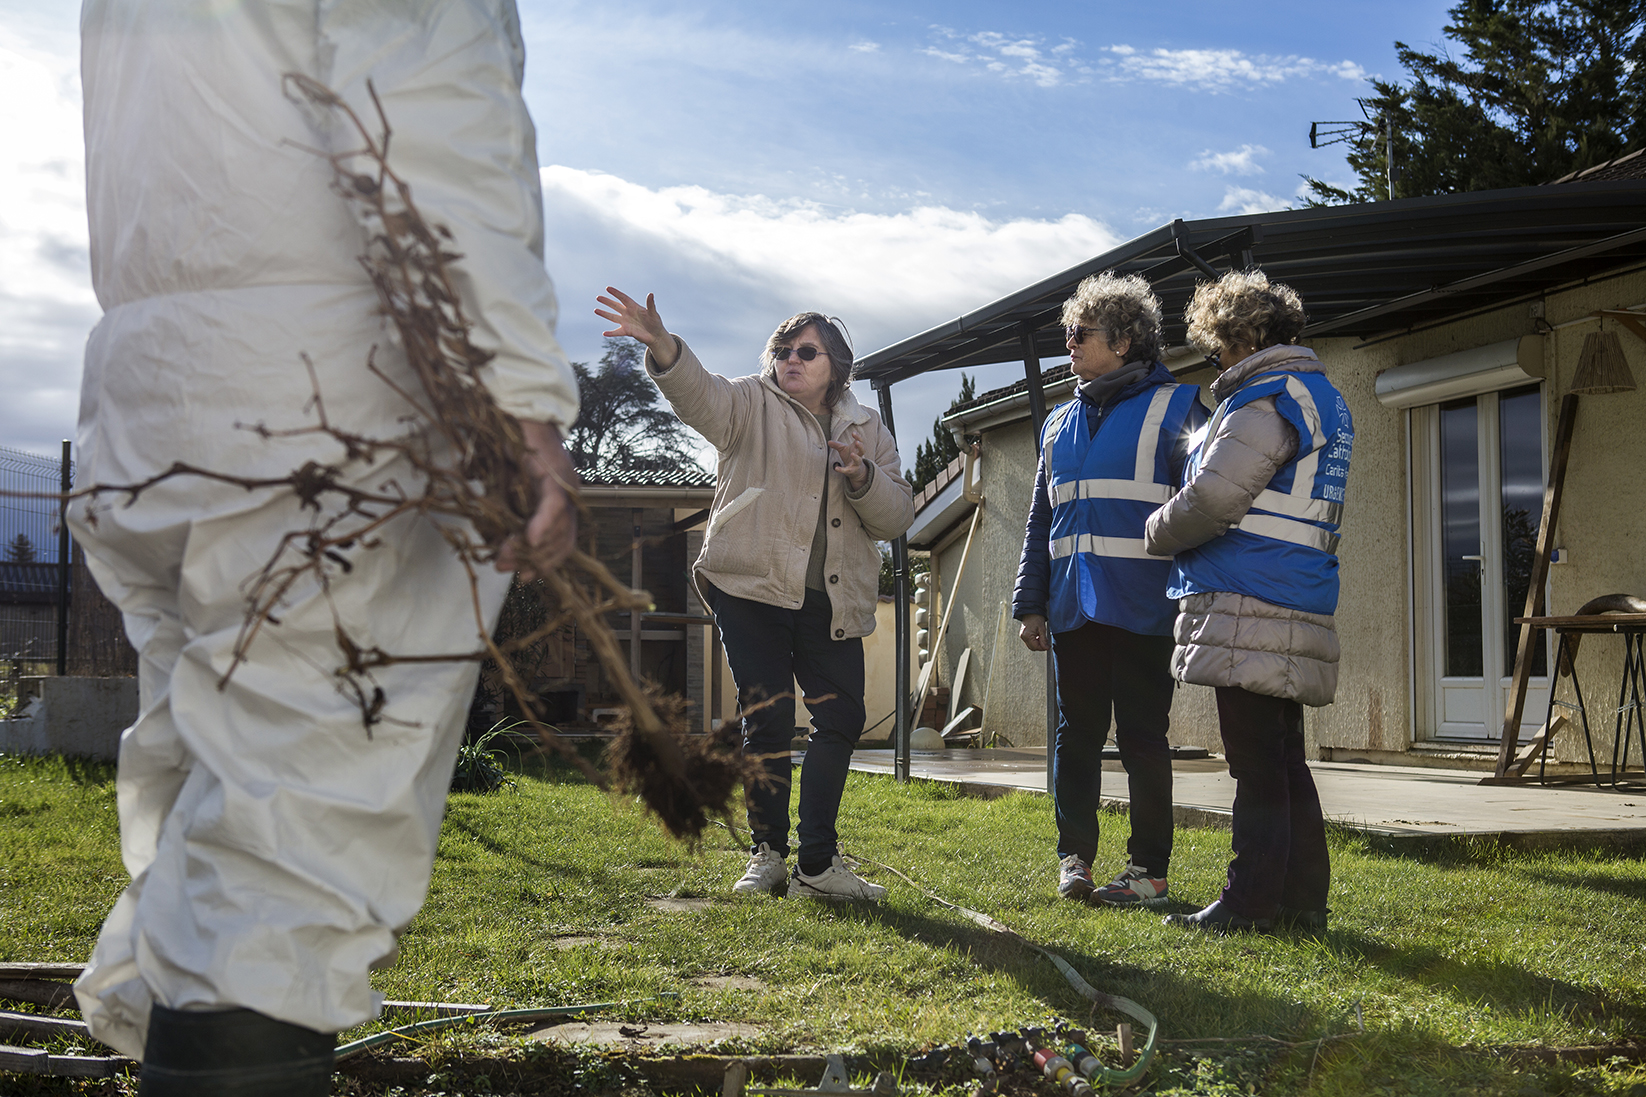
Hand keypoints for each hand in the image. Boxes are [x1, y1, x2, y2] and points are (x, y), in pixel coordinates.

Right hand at [495, 420, 577, 577]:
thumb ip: (504, 512)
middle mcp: (569, 494)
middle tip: (504, 569)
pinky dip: (542, 523)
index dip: (545, 562)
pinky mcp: (554, 472)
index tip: (524, 578)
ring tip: (504, 557)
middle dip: (534, 560)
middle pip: (562, 540)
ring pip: (558, 527)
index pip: (562, 541)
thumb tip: (492, 541)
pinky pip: (552, 504)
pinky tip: (528, 538)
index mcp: (561, 499)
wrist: (513, 409)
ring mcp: (564, 484)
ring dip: (530, 546)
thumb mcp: (506, 487)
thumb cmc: (510, 445)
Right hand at [594, 287, 676, 368]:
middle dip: (607, 302)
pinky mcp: (626, 331)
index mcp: (634, 307)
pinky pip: (617, 332)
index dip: (616, 293)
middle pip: (615, 306)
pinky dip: (611, 333)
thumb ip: (651, 304)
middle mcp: (628, 313)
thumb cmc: (655, 322)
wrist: (655, 335)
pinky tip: (604, 333)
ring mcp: (626, 322)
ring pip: (613, 317)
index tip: (608, 288)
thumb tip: (651, 294)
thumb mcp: (653, 313)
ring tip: (596, 310)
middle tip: (598, 297)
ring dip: (604, 314)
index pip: (623, 298)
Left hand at [827, 429, 868, 491]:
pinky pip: (848, 470)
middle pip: (862, 450)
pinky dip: (842, 469)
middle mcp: (858, 455)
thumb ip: (837, 445)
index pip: (860, 441)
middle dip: (860, 446)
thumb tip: (829, 442)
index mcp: (856, 448)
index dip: (858, 437)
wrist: (854, 470)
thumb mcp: (842, 449)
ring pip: (858, 460)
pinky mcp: (852, 470)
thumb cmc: (849, 456)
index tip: (853, 433)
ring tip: (852, 454)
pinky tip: (836, 468)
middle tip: (857, 442)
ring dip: (856, 457)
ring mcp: (856, 463)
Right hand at [1018, 614, 1049, 651]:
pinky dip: (1034, 641)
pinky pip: (1029, 642)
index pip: (1035, 647)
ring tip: (1043, 639)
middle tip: (1047, 643)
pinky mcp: (1023, 635)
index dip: (1043, 648)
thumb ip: (1044, 640)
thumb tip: (1046, 648)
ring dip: (1037, 644)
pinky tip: (1038, 637)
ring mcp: (1022, 636)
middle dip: (1040, 646)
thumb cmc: (1036, 618)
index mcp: (1027, 636)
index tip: (1048, 646)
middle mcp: (1023, 637)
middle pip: (1032, 648)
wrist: (1031, 611)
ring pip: (1031, 645)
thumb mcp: (1042, 629)